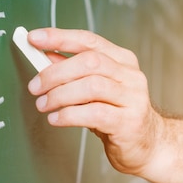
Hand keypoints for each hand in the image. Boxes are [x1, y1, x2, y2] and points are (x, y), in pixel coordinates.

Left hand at [26, 27, 162, 175]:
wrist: (148, 145)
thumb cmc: (118, 115)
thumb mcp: (95, 90)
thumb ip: (73, 73)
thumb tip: (44, 57)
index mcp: (122, 61)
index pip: (89, 41)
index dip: (60, 37)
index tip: (34, 38)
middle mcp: (130, 76)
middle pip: (89, 62)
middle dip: (55, 73)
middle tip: (35, 86)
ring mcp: (133, 98)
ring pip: (91, 86)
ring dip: (59, 95)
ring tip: (44, 105)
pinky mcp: (129, 122)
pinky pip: (94, 113)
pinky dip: (69, 115)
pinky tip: (56, 118)